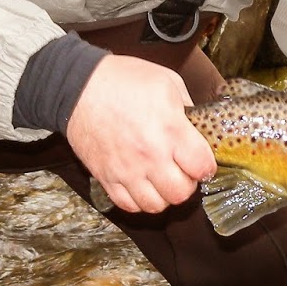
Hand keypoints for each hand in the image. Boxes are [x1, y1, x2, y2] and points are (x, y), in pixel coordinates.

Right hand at [66, 56, 216, 213]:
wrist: (79, 86)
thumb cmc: (124, 80)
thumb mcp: (168, 82)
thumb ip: (188, 109)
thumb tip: (199, 129)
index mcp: (170, 130)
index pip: (202, 167)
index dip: (207, 166)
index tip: (202, 161)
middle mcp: (150, 156)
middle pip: (181, 193)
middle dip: (188, 183)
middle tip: (183, 171)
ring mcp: (126, 170)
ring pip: (155, 205)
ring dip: (164, 195)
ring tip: (162, 179)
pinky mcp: (106, 177)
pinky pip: (128, 205)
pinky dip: (139, 200)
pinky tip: (142, 184)